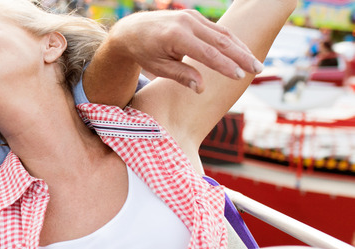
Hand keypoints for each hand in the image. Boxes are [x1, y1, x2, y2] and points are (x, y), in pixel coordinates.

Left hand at [110, 9, 263, 92]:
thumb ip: (181, 76)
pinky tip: (242, 52)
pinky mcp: (194, 17)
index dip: (224, 66)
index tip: (239, 76)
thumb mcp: (158, 67)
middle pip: (220, 41)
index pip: (207, 53)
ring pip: (222, 33)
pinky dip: (231, 41)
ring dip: (240, 48)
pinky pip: (217, 29)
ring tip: (255, 63)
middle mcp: (186, 23)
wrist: (132, 30)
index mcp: (176, 36)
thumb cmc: (144, 52)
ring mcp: (192, 17)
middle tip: (258, 69)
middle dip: (241, 56)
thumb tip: (201, 89)